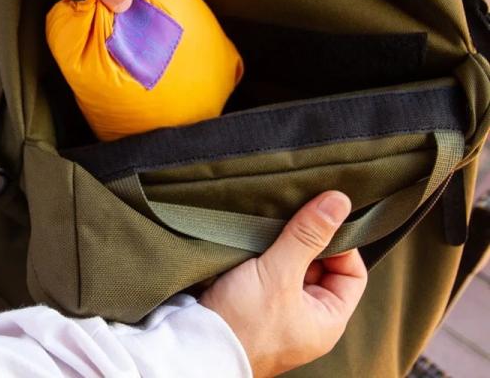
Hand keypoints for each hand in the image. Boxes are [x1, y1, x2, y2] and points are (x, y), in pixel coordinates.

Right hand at [201, 191, 366, 377]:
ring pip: (293, 265)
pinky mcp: (255, 301)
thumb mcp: (279, 273)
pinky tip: (255, 239)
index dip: (342, 245)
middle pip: (322, 267)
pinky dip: (266, 253)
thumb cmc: (242, 323)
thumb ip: (307, 236)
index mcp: (326, 320)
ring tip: (271, 228)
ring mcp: (280, 310)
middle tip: (293, 218)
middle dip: (308, 241)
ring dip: (284, 244)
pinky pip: (271, 270)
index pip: (352, 273)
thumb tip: (339, 201)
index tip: (320, 221)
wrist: (194, 345)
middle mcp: (307, 318)